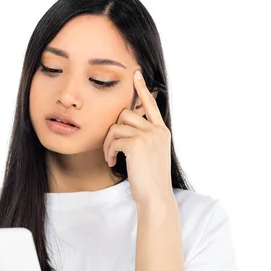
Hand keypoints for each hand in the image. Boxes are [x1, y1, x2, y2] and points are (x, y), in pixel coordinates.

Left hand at [102, 69, 172, 204]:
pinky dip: (109, 152)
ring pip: (116, 127)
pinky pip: (113, 140)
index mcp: (161, 130)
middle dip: (113, 130)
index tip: (136, 74)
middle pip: (125, 115)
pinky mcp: (136, 144)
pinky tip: (112, 163)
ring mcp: (148, 136)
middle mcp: (157, 130)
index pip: (150, 104)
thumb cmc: (149, 179)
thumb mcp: (150, 154)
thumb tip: (123, 127)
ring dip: (108, 143)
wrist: (155, 196)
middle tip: (111, 149)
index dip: (142, 88)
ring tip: (110, 157)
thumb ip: (143, 137)